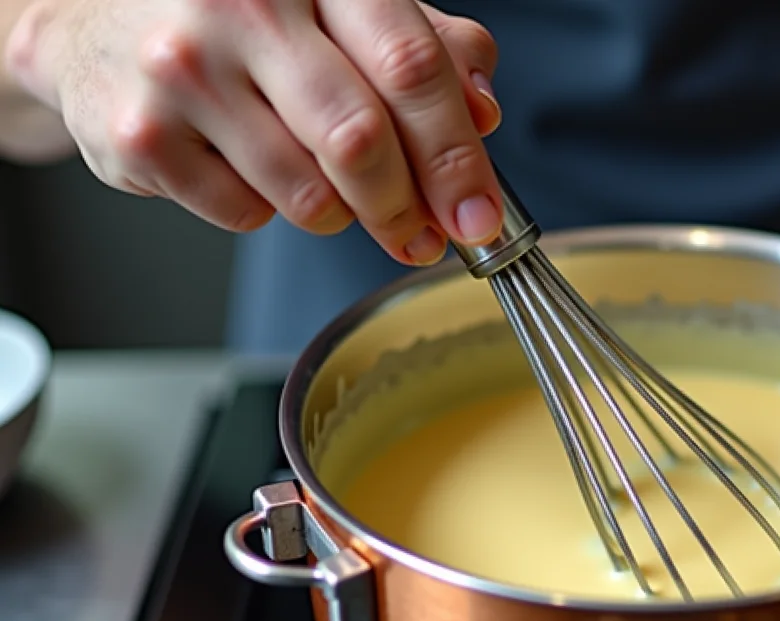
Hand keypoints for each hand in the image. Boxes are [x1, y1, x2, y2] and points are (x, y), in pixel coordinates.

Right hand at [4, 0, 503, 264]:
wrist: (94, 21)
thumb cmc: (241, 17)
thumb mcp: (341, 8)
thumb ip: (423, 47)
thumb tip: (482, 111)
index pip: (409, 64)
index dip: (457, 154)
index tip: (479, 214)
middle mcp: (240, 4)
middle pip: (360, 139)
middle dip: (408, 207)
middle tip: (425, 236)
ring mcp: (182, 69)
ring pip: (308, 192)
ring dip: (341, 214)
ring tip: (328, 187)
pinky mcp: (139, 135)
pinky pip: (247, 215)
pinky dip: (272, 211)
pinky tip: (251, 167)